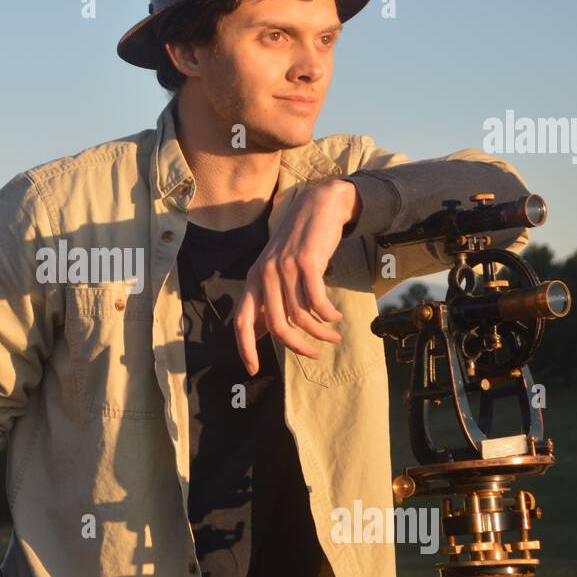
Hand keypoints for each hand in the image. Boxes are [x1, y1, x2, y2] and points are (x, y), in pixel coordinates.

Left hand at [234, 178, 358, 374]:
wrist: (318, 206)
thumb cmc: (298, 244)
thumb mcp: (275, 270)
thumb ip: (268, 300)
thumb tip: (261, 334)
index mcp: (253, 280)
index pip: (242, 321)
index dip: (245, 348)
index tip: (252, 370)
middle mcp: (265, 275)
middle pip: (277, 326)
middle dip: (297, 347)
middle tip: (315, 354)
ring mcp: (285, 268)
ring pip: (301, 316)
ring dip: (320, 332)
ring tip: (333, 335)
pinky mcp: (307, 262)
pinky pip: (317, 301)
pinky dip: (328, 315)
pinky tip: (335, 317)